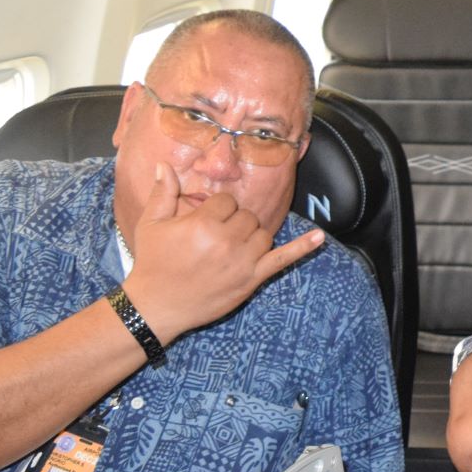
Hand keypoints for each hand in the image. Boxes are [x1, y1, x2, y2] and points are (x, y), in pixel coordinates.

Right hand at [121, 163, 323, 343]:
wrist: (155, 306)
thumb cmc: (153, 263)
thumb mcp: (152, 225)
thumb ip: (163, 192)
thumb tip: (164, 165)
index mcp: (203, 223)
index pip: (226, 201)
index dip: (216, 211)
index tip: (204, 223)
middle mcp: (226, 240)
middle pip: (247, 216)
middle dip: (233, 223)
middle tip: (214, 239)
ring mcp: (243, 261)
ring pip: (263, 233)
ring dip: (251, 237)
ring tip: (229, 249)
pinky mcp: (252, 279)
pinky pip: (283, 259)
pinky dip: (302, 248)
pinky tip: (319, 238)